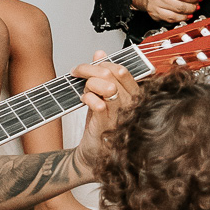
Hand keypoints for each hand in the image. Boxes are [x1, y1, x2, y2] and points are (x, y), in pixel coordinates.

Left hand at [70, 51, 139, 176]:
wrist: (92, 156)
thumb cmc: (100, 127)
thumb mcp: (103, 96)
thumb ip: (103, 74)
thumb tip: (100, 52)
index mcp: (133, 95)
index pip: (122, 70)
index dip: (102, 63)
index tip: (86, 66)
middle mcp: (131, 105)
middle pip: (112, 73)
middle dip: (90, 70)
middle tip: (76, 74)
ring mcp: (121, 115)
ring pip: (107, 85)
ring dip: (89, 84)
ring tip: (84, 93)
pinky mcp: (108, 126)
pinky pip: (99, 103)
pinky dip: (88, 98)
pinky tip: (84, 102)